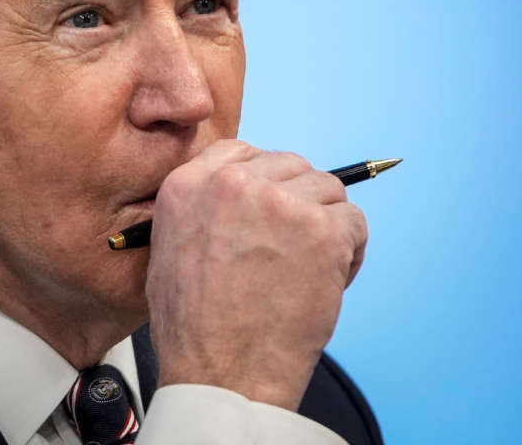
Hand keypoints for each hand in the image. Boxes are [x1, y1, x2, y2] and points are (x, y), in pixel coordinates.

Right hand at [144, 139, 367, 409]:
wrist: (221, 368)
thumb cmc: (193, 325)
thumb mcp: (168, 247)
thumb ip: (199, 208)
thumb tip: (238, 196)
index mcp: (189, 184)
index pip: (240, 151)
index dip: (262, 177)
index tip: (270, 204)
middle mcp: (233, 183)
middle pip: (289, 165)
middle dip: (297, 200)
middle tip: (293, 244)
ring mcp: (281, 203)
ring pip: (326, 189)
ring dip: (325, 223)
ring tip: (310, 266)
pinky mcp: (321, 230)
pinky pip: (353, 222)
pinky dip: (350, 250)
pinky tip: (328, 279)